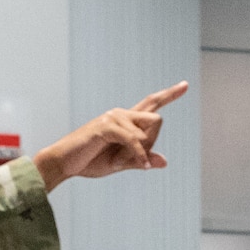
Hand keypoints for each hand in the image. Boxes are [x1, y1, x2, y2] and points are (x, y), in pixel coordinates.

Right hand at [32, 81, 187, 189]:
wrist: (64, 163)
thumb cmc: (89, 161)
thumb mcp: (120, 163)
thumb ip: (141, 160)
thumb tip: (164, 162)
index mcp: (125, 120)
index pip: (151, 103)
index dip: (169, 94)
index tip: (185, 85)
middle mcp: (121, 114)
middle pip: (156, 119)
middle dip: (153, 141)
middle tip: (136, 159)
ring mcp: (113, 118)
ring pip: (147, 130)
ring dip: (141, 151)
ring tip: (121, 161)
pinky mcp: (106, 126)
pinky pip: (134, 140)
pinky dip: (138, 154)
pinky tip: (136, 165)